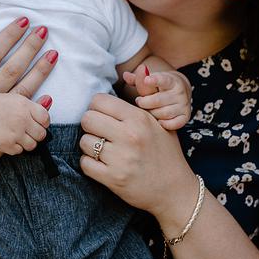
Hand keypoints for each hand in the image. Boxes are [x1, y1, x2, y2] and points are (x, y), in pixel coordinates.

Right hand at [0, 91, 50, 154]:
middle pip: (41, 134)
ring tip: (16, 136)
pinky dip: (15, 148)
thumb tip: (49, 100)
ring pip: (32, 145)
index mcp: (27, 106)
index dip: (42, 123)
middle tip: (25, 132)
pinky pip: (19, 151)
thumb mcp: (17, 99)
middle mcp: (22, 119)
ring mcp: (15, 133)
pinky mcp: (6, 144)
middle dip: (35, 134)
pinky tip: (8, 140)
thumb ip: (34, 104)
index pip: (46, 120)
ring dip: (26, 143)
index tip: (35, 124)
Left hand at [79, 92, 196, 216]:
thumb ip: (147, 97)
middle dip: (91, 125)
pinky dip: (90, 164)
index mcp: (140, 119)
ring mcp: (121, 158)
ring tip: (104, 150)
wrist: (175, 190)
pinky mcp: (113, 178)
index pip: (99, 101)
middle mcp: (130, 136)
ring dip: (90, 146)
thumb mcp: (161, 122)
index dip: (99, 108)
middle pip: (87, 118)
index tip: (105, 117)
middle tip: (102, 133)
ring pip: (84, 141)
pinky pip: (85, 164)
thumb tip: (141, 68)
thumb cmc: (166, 153)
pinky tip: (103, 164)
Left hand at [123, 64, 192, 130]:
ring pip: (163, 113)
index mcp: (172, 80)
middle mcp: (180, 92)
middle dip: (145, 102)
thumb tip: (126, 75)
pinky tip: (159, 120)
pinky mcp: (185, 117)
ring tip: (150, 110)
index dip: (155, 80)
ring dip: (153, 113)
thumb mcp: (151, 80)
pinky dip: (164, 124)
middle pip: (157, 100)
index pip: (164, 80)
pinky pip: (173, 124)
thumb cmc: (161, 86)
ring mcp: (184, 105)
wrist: (180, 92)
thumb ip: (138, 79)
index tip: (147, 80)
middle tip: (140, 101)